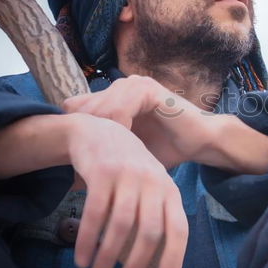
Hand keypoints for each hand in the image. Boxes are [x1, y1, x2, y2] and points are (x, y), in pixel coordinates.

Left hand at [63, 75, 213, 168]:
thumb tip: (66, 182)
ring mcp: (133, 84)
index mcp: (112, 96)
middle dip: (82, 137)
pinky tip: (124, 149)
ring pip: (97, 110)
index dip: (74, 132)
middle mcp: (119, 85)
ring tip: (104, 160)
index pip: (74, 107)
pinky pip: (119, 110)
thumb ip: (100, 158)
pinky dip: (118, 132)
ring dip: (100, 137)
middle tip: (86, 163)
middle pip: (80, 108)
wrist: (200, 141)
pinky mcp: (147, 88)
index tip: (75, 161)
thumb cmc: (165, 150)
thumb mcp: (126, 153)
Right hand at [66, 113, 188, 267]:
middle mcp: (153, 182)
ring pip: (121, 226)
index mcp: (169, 190)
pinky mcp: (103, 172)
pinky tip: (81, 259)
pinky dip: (87, 240)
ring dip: (107, 258)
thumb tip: (154, 262)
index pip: (178, 228)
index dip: (174, 258)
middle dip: (137, 266)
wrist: (98, 132)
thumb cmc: (127, 170)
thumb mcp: (149, 187)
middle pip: (149, 232)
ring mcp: (128, 175)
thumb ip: (155, 216)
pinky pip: (95, 213)